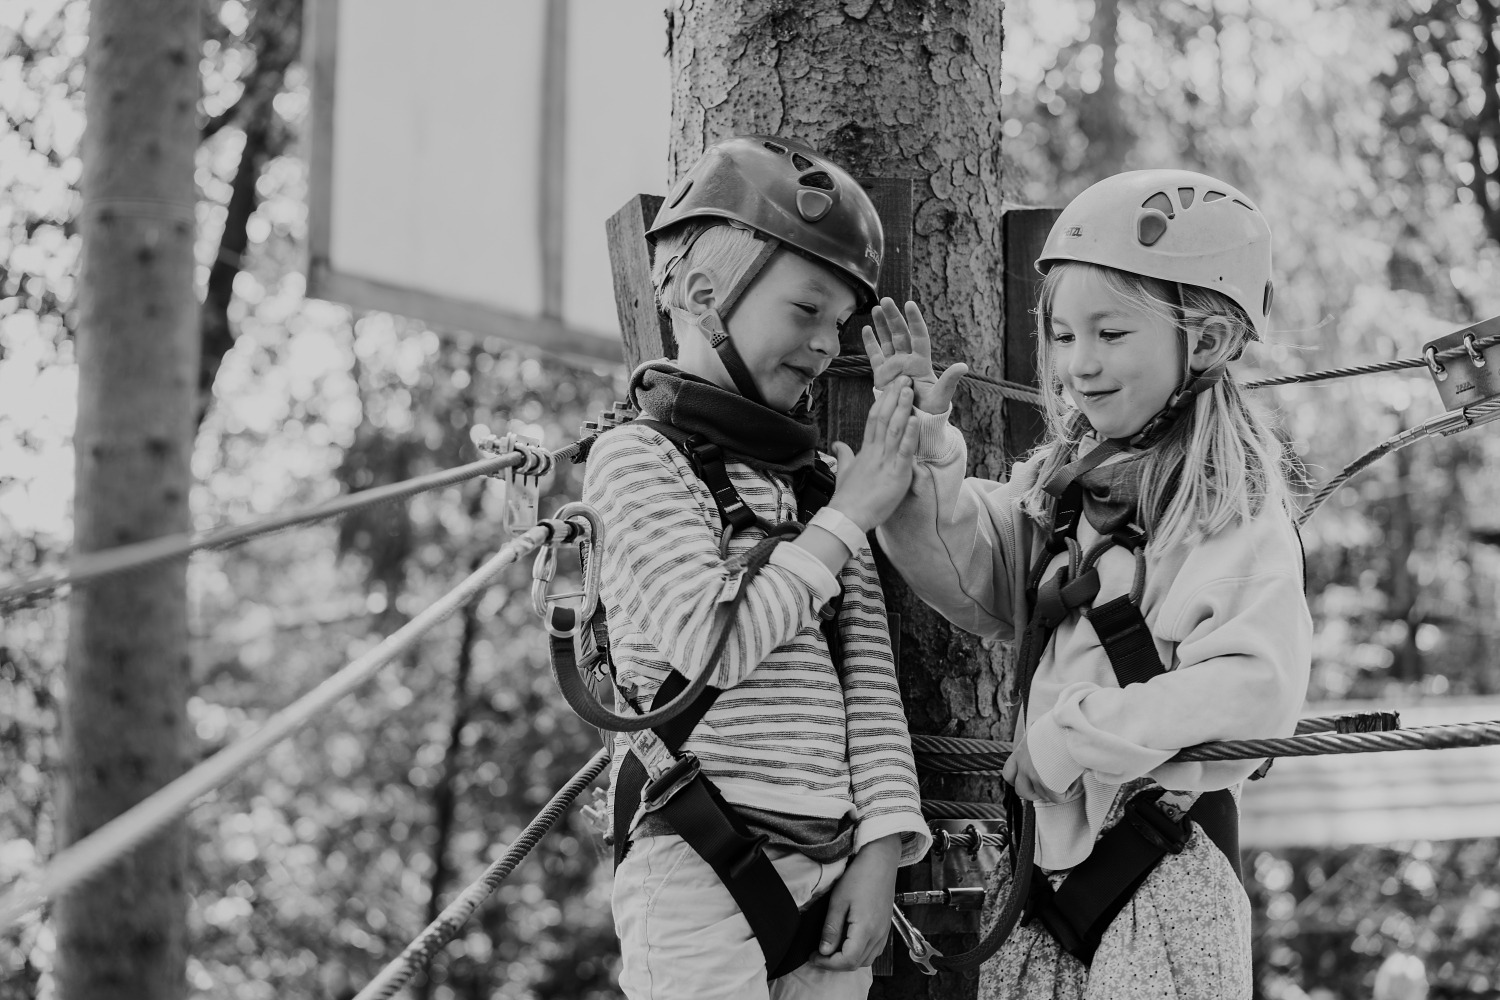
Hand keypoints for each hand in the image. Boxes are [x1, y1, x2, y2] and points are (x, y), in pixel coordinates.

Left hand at [808, 834, 900, 970]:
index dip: (828, 963)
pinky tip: (848, 943)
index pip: (847, 960)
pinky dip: (859, 954)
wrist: (880, 861)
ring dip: (848, 961)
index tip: (813, 956)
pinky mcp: (885, 927)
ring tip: (831, 950)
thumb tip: (824, 951)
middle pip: (857, 964)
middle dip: (835, 964)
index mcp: (866, 929)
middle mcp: (878, 935)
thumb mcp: (838, 901)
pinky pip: (874, 951)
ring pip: (866, 960)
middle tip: (819, 955)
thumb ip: (831, 928)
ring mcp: (884, 932)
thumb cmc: (860, 876)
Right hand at [829, 377, 918, 531]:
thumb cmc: (846, 498)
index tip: (891, 385)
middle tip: (904, 378)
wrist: (845, 518)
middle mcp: (876, 452)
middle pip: (884, 418)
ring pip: (895, 429)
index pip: (875, 419)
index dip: (883, 401)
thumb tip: (838, 444)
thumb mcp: (844, 472)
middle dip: (894, 397)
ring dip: (902, 408)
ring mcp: (886, 462)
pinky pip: (904, 452)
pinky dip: (910, 436)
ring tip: (909, 389)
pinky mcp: (896, 475)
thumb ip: (844, 456)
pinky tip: (914, 420)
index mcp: (866, 451)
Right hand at [862, 298, 968, 414]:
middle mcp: (907, 360)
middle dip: (893, 317)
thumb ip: (950, 380)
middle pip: (900, 334)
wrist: (917, 422)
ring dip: (882, 324)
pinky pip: (875, 356)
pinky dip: (870, 343)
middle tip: (886, 301)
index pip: (918, 336)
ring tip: (876, 308)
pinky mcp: (882, 376)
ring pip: (887, 340)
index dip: (914, 321)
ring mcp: (894, 366)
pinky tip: (866, 329)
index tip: (909, 304)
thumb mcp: (942, 396)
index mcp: (921, 362)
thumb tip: (963, 366)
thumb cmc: (932, 410)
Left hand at [1002, 731, 1068, 803]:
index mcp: (1020, 753)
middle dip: (1034, 791)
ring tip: (1067, 776)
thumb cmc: (1057, 726)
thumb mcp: (1039, 730)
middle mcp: (1023, 766)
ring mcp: (1034, 776)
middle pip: (1021, 791)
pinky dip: (1067, 792)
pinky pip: (1057, 798)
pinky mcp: (1048, 785)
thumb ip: (1036, 741)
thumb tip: (1041, 738)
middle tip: (1049, 784)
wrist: (1068, 728)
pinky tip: (1074, 780)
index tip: (1028, 780)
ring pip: (1042, 795)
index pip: (1008, 774)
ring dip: (1055, 790)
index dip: (1017, 781)